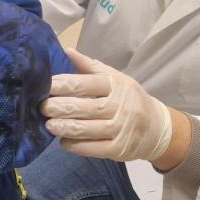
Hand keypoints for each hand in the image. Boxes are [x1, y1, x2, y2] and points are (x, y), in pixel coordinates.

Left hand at [42, 48, 172, 162]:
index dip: (65, 84)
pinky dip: (76, 146)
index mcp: (116, 85)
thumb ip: (90, 67)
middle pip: (86, 107)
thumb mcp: (115, 78)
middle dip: (62, 107)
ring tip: (49, 125)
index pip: (87, 83)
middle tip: (42, 107)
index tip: (46, 85)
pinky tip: (64, 141)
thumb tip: (67, 51)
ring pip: (88, 129)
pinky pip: (94, 148)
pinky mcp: (119, 149)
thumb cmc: (129, 99)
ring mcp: (120, 129)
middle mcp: (120, 106)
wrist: (157, 127)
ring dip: (66, 127)